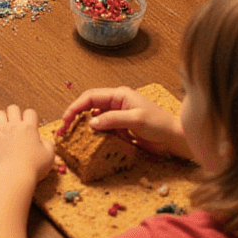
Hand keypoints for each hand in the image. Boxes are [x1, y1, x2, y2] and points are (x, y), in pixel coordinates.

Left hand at [0, 104, 54, 184]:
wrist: (14, 176)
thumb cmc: (34, 168)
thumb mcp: (49, 156)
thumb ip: (49, 145)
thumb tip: (45, 141)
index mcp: (29, 128)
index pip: (30, 112)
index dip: (31, 117)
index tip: (30, 126)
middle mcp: (14, 126)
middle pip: (13, 108)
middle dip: (14, 114)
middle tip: (16, 125)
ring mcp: (1, 131)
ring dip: (0, 118)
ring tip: (2, 126)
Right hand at [63, 87, 184, 155]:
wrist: (173, 138)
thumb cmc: (160, 125)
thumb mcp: (136, 119)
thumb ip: (113, 119)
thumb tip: (91, 123)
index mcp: (119, 95)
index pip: (91, 97)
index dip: (75, 106)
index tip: (66, 119)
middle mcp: (116, 103)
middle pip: (89, 106)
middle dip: (74, 116)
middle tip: (63, 130)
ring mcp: (117, 116)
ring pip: (93, 118)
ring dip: (83, 126)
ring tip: (72, 137)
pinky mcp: (119, 128)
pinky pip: (102, 129)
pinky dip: (93, 135)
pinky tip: (88, 142)